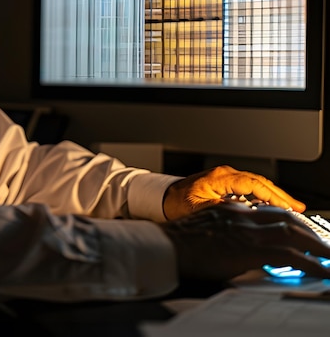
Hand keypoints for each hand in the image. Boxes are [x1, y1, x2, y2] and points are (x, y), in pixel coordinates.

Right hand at [161, 202, 329, 281]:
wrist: (167, 246)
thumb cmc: (178, 242)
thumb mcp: (204, 229)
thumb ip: (223, 231)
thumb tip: (235, 247)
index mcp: (228, 209)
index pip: (266, 210)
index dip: (288, 219)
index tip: (299, 229)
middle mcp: (240, 215)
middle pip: (284, 217)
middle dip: (307, 231)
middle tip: (322, 244)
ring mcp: (246, 231)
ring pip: (292, 232)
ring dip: (315, 245)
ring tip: (328, 256)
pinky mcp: (249, 248)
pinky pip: (289, 254)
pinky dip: (310, 262)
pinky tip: (321, 270)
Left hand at [163, 165, 304, 219]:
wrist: (164, 198)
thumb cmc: (176, 204)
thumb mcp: (197, 209)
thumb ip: (219, 209)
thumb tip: (239, 214)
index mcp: (219, 178)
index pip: (252, 183)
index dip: (272, 195)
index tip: (286, 206)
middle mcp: (224, 175)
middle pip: (258, 182)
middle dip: (279, 195)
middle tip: (296, 208)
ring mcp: (225, 179)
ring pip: (256, 184)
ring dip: (273, 196)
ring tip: (290, 208)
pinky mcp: (225, 185)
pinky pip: (249, 188)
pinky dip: (263, 196)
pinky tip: (272, 206)